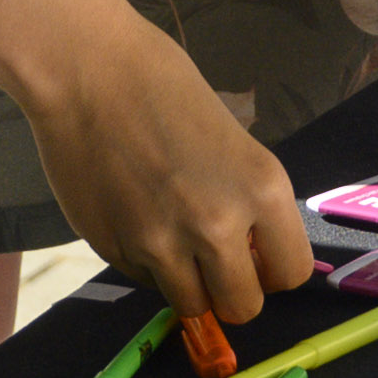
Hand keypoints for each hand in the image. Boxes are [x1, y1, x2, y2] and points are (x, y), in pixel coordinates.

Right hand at [5, 22, 307, 330]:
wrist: (85, 70)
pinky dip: (146, 263)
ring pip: (191, 305)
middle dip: (232, 289)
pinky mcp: (115, 251)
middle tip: (215, 260)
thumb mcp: (232, 142)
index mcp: (261, 188)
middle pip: (243, 307)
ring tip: (170, 235)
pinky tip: (134, 216)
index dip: (273, 269)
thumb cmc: (162, 84)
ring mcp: (162, 245)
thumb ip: (245, 201)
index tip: (257, 256)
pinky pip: (145, 281)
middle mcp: (217, 225)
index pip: (292, 273)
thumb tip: (250, 251)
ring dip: (187, 282)